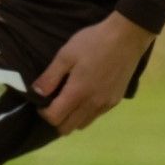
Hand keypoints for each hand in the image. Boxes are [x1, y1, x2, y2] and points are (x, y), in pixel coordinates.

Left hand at [32, 12, 155, 133]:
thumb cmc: (93, 43)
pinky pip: (97, 115)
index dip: (44, 113)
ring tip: (67, 100)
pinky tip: (84, 97)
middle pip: (69, 128)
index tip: (41, 102)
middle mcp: (93, 104)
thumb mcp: (65, 56)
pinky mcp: (116, 100)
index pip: (55, 118)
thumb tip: (37, 93)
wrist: (127, 37)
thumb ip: (50, 77)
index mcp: (78, 93)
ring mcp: (107, 104)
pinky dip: (86, 113)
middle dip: (56, 120)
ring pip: (84, 123)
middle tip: (52, 103)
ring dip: (72, 118)